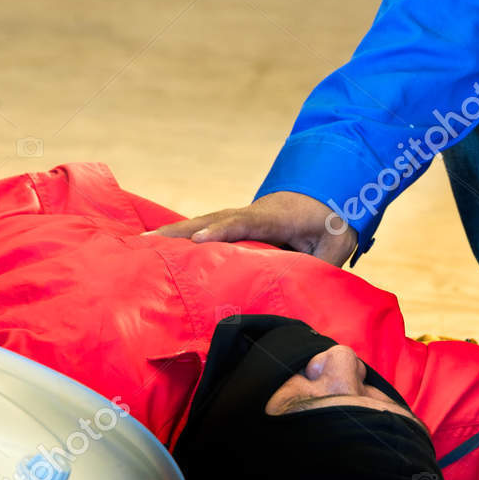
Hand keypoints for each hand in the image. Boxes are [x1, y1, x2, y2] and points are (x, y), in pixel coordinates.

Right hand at [154, 191, 357, 265]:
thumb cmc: (335, 218)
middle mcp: (254, 212)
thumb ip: (320, 266)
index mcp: (278, 216)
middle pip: (214, 218)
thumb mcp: (337, 243)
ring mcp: (244, 215)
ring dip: (174, 232)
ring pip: (205, 221)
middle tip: (148, 240)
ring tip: (141, 242)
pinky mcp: (239, 222)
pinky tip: (160, 243)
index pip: (247, 222)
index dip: (224, 230)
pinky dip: (184, 234)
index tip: (201, 240)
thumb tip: (301, 293)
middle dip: (181, 231)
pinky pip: (209, 226)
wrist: (333, 186)